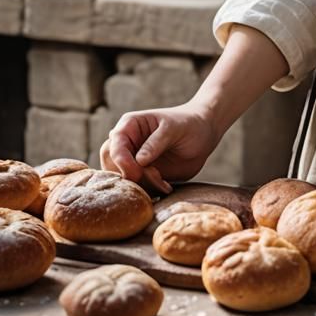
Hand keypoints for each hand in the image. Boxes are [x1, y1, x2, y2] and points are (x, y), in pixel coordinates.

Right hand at [99, 103, 219, 193]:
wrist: (204, 134)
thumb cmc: (189, 123)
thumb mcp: (174, 128)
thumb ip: (156, 142)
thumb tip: (139, 160)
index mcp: (129, 126)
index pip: (113, 147)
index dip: (122, 162)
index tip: (137, 172)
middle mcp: (126, 144)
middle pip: (110, 167)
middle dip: (130, 176)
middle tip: (155, 177)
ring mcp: (133, 161)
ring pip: (122, 181)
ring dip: (141, 186)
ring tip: (163, 182)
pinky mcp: (142, 176)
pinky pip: (136, 189)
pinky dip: (148, 192)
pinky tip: (166, 186)